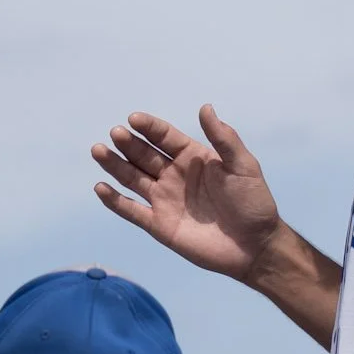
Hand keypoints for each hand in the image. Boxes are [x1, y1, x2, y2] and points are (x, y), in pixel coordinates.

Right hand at [92, 107, 282, 281]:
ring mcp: (164, 200)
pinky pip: (131, 210)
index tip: (134, 118)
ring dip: (114, 165)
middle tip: (116, 133)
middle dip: (129, 143)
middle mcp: (174, 175)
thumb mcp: (243, 166)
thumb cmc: (253, 202)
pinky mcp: (159, 225)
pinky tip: (100, 187)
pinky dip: (114, 201)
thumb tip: (205, 107)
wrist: (254, 246)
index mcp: (193, 157)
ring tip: (98, 150)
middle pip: (144, 155)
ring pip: (132, 178)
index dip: (150, 127)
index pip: (165, 137)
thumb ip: (224, 138)